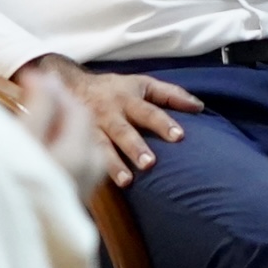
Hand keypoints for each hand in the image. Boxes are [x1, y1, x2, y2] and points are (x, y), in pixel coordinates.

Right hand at [14, 53, 205, 184]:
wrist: (68, 86)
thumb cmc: (114, 89)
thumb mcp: (142, 84)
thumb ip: (171, 94)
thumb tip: (199, 107)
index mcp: (127, 99)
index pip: (148, 112)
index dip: (163, 123)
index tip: (178, 136)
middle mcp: (109, 114)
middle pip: (123, 131)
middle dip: (135, 147)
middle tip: (150, 163)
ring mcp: (91, 129)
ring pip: (101, 147)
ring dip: (113, 165)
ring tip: (126, 181)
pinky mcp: (77, 142)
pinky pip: (84, 157)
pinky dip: (91, 170)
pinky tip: (98, 184)